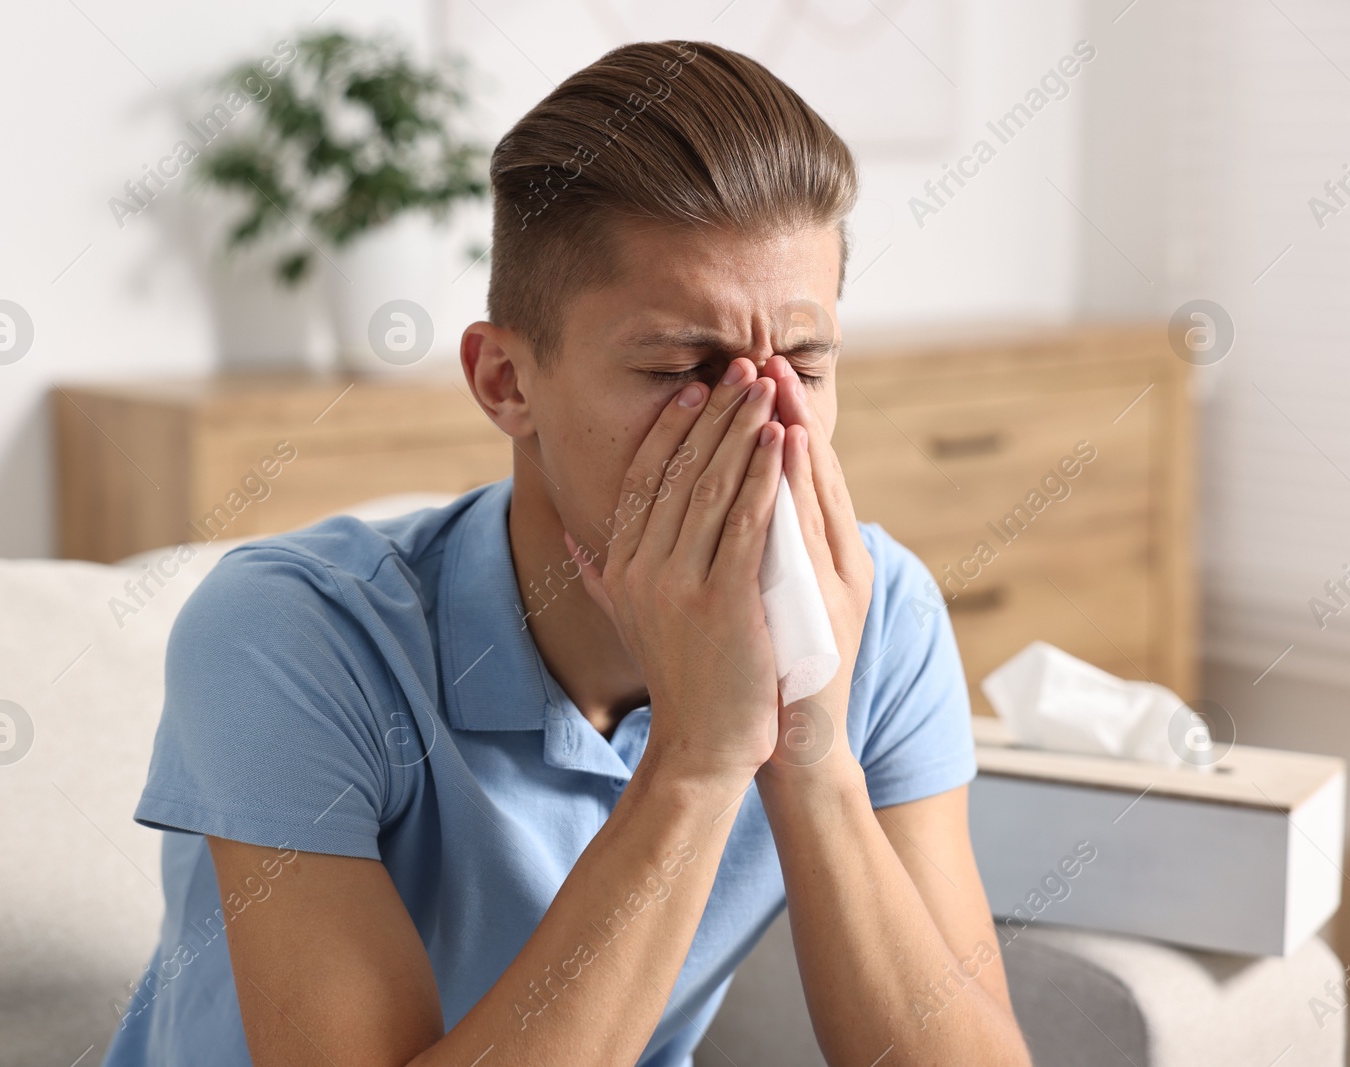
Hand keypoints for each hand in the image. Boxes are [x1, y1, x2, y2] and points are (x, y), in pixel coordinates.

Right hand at [565, 358, 785, 782]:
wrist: (704, 744)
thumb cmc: (679, 679)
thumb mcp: (627, 621)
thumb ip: (598, 574)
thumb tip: (569, 534)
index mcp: (621, 565)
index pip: (644, 479)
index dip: (671, 428)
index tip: (695, 388)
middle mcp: (641, 568)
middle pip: (678, 471)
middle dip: (713, 413)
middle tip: (740, 367)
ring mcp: (678, 584)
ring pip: (711, 487)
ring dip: (740, 430)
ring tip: (765, 387)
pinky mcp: (722, 601)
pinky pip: (745, 523)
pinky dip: (763, 476)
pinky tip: (780, 441)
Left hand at [756, 357, 874, 785]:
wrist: (789, 745)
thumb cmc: (764, 676)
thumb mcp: (754, 609)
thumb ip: (744, 560)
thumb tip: (712, 521)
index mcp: (820, 559)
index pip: (795, 477)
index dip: (774, 423)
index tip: (751, 375)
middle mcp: (836, 561)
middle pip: (808, 472)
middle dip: (782, 411)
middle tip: (763, 360)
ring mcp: (834, 579)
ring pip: (812, 491)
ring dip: (791, 430)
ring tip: (773, 382)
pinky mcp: (827, 600)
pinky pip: (806, 531)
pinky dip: (797, 482)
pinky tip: (784, 444)